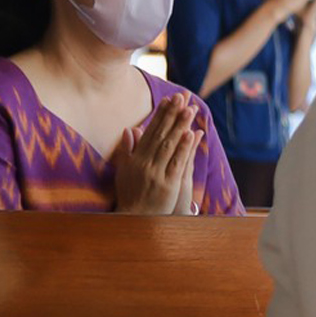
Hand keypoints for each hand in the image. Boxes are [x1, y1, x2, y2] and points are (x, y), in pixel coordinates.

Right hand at [113, 95, 200, 215]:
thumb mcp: (124, 171)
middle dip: (172, 114)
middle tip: (182, 96)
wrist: (134, 220)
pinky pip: (177, 163)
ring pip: (169, 145)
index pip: (150, 131)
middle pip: (160, 134)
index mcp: (135, 159)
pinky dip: (183, 148)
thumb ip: (128, 150)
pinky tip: (191, 134)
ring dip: (180, 126)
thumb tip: (130, 129)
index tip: (169, 98)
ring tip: (189, 108)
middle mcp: (144, 163)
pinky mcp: (168, 185)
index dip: (160, 114)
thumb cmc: (130, 195)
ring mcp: (156, 174)